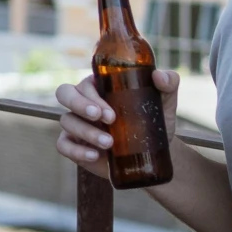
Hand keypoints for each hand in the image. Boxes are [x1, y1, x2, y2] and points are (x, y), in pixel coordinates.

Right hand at [55, 68, 179, 178]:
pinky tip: (94, 155)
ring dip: (86, 132)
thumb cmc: (155, 122)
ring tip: (109, 144)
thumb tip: (159, 76)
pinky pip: (63, 145)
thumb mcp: (165, 101)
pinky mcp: (74, 145)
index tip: (110, 113)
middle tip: (104, 119)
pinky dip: (76, 150)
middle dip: (80, 105)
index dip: (91, 96)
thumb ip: (168, 82)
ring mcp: (76, 124)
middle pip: (64, 94)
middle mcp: (83, 102)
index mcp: (99, 86)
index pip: (85, 83)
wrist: (154, 154)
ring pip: (67, 121)